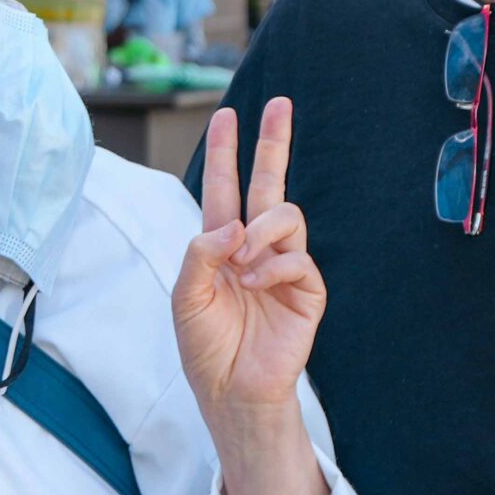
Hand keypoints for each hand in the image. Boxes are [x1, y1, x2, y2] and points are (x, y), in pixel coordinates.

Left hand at [173, 99, 325, 418]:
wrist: (232, 391)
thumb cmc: (206, 347)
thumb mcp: (187, 296)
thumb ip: (201, 254)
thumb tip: (233, 225)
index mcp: (222, 246)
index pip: (224, 189)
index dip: (226, 153)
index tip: (228, 115)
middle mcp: (255, 248)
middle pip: (268, 184)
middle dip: (273, 143)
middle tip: (280, 103)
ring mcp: (284, 266)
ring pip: (285, 215)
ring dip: (260, 231)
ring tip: (243, 263)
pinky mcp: (307, 289)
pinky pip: (297, 257)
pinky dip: (273, 265)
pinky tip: (257, 285)